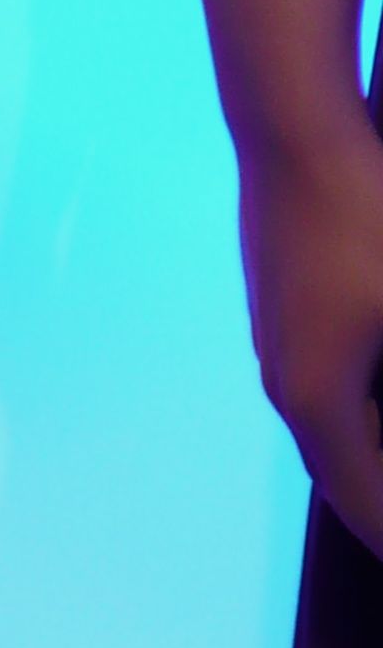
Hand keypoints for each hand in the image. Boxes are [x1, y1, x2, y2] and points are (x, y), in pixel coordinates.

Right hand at [238, 123, 382, 554]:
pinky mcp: (281, 310)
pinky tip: (381, 403)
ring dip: (367, 464)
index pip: (366, 504)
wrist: (293, 132)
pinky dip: (357, 419)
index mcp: (318, 398)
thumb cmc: (371, 217)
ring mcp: (275, 342)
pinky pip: (321, 388)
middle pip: (339, 476)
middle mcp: (285, 381)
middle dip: (379, 515)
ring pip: (327, 430)